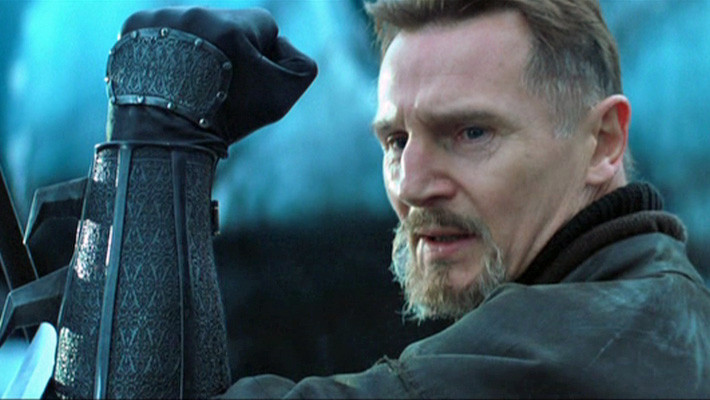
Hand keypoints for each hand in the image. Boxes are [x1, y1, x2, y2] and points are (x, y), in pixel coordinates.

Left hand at [107, 7, 317, 151]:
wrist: (164, 138)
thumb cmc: (225, 119)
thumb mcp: (281, 97)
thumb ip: (302, 65)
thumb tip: (279, 45)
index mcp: (234, 26)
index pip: (265, 25)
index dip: (262, 56)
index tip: (246, 81)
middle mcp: (196, 12)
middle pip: (227, 23)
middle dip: (227, 50)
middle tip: (217, 86)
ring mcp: (161, 17)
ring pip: (193, 26)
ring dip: (196, 48)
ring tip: (189, 82)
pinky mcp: (134, 26)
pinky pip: (162, 29)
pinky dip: (167, 48)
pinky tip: (167, 74)